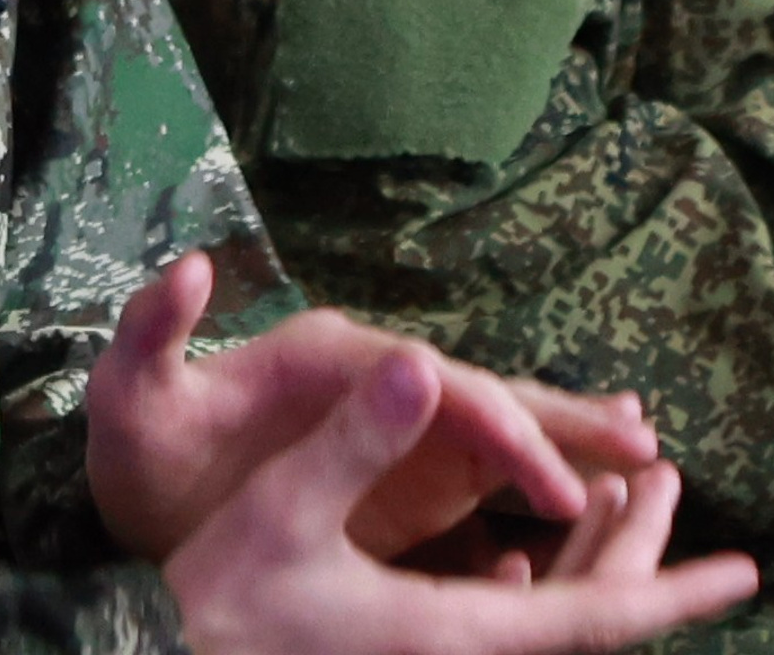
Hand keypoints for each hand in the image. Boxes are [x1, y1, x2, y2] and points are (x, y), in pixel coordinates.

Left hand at [87, 249, 657, 567]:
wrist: (139, 492)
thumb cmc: (141, 441)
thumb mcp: (132, 389)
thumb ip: (155, 328)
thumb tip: (190, 267)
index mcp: (329, 357)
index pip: (430, 382)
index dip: (490, 422)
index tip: (543, 473)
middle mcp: (374, 384)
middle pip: (481, 394)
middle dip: (559, 419)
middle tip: (641, 442)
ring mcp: (391, 431)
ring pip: (494, 432)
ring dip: (564, 443)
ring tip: (641, 455)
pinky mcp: (394, 478)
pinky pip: (478, 483)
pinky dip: (533, 485)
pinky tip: (584, 506)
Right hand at [161, 346, 758, 654]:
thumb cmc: (220, 600)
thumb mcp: (285, 509)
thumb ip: (357, 441)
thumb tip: (425, 366)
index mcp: (450, 634)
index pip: (593, 619)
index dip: (671, 590)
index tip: (746, 573)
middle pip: (584, 623)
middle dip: (641, 557)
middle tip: (671, 488)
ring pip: (547, 628)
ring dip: (592, 568)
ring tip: (617, 502)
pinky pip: (502, 634)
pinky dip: (539, 589)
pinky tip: (520, 553)